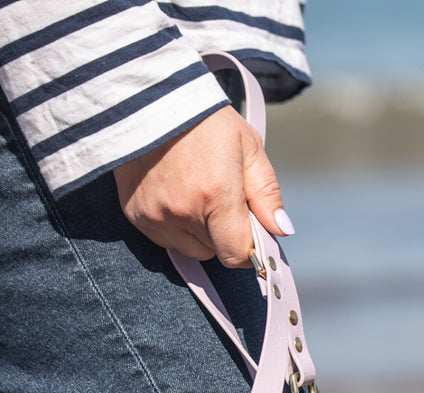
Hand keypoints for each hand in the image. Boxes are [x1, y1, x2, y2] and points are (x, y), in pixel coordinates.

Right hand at [114, 107, 292, 267]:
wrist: (148, 100)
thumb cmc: (206, 122)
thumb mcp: (249, 148)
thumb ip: (267, 194)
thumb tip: (281, 230)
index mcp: (216, 195)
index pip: (237, 254)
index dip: (250, 250)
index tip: (253, 233)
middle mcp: (182, 211)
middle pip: (216, 251)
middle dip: (226, 234)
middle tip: (222, 200)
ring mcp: (155, 214)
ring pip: (191, 248)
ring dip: (201, 233)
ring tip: (198, 194)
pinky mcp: (135, 213)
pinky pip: (165, 239)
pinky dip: (176, 227)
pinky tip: (176, 195)